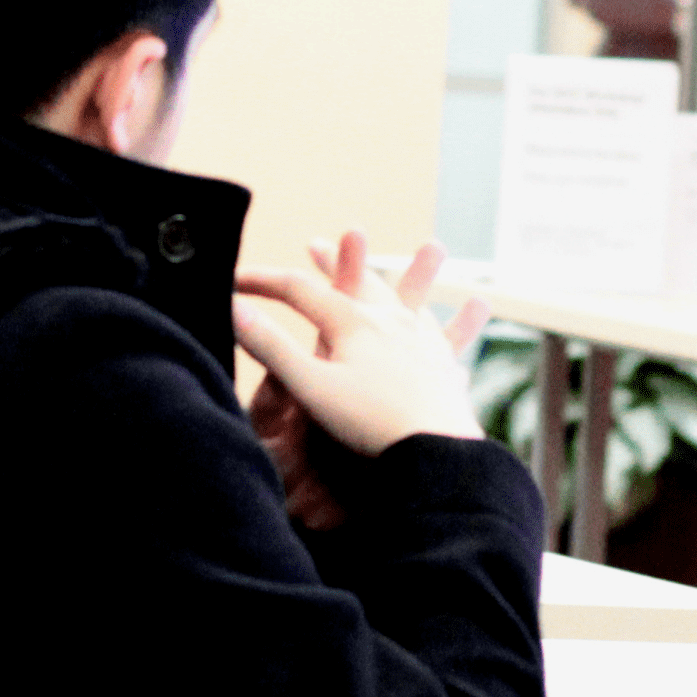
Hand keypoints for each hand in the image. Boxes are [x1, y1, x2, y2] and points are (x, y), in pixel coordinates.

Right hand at [235, 232, 486, 462]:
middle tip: (316, 246)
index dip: (263, 281)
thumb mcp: (310, 388)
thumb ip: (270, 349)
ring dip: (399, 276)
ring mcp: (421, 342)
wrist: (435, 450)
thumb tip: (232, 308)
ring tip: (412, 254)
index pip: (299, 290)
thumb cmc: (369, 424)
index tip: (233, 282)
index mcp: (352, 323)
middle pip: (355, 282)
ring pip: (406, 299)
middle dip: (332, 263)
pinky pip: (448, 336)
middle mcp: (390, 321)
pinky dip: (453, 320)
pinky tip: (465, 313)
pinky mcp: (442, 368)